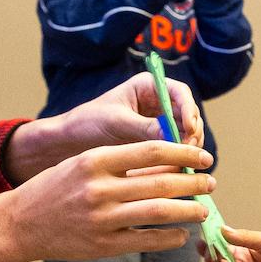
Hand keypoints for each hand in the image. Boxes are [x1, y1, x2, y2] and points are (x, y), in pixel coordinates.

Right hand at [0, 140, 212, 261]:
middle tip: (210, 182)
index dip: (184, 152)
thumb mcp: (82, 164)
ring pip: (159, 211)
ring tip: (203, 209)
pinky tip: (181, 234)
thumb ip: (120, 163)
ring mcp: (101, 219)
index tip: (203, 156)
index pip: (151, 151)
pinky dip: (169, 237)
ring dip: (188, 210)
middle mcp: (99, 188)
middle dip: (194, 182)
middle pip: (161, 182)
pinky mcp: (102, 246)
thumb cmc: (54, 189)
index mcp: (95, 161)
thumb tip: (170, 164)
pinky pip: (146, 240)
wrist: (19, 224)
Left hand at [5, 72, 203, 181]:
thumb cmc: (87, 123)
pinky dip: (177, 160)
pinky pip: (174, 149)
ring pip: (185, 134)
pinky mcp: (154, 143)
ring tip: (183, 167)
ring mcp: (158, 123)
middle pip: (188, 115)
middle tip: (189, 154)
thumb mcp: (116, 123)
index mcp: (147, 87)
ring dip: (187, 149)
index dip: (189, 110)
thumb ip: (144, 128)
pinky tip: (175, 174)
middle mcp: (157, 102)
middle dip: (191, 134)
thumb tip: (173, 138)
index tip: (189, 129)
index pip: (179, 93)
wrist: (69, 142)